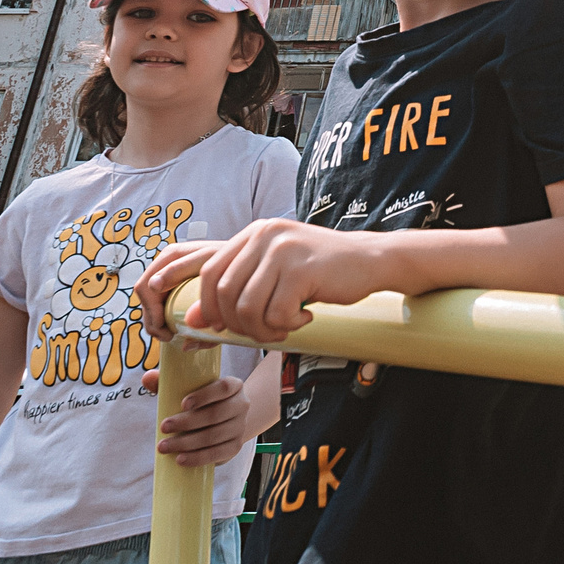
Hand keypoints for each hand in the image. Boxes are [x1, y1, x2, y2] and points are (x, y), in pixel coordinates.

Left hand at [133, 220, 381, 346]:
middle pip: (226, 293)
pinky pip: (278, 314)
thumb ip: (237, 288)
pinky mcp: (303, 270)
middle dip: (239, 325)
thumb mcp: (274, 272)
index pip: (211, 273)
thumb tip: (193, 320)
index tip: (225, 325)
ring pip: (248, 308)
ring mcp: (285, 251)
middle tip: (263, 331)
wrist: (370, 260)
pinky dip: (289, 326)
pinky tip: (305, 319)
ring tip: (284, 328)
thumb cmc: (320, 270)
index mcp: (254, 233)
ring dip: (264, 330)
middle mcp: (266, 235)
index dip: (211, 306)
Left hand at [140, 370, 259, 466]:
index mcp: (234, 386)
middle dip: (187, 422)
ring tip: (165, 446)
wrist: (226, 421)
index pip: (223, 388)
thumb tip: (147, 378)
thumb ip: (168, 382)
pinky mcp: (235, 446)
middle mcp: (241, 405)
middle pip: (216, 414)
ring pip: (214, 436)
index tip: (183, 404)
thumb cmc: (202, 401)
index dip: (204, 396)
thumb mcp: (190, 388)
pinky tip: (180, 459)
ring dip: (187, 443)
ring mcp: (240, 427)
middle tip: (164, 427)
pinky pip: (217, 454)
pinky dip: (198, 458)